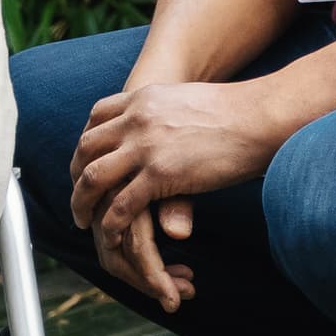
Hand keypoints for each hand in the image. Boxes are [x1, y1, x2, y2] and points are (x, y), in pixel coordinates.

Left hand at [68, 80, 291, 312]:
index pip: (96, 117)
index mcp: (142, 98)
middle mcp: (136, 119)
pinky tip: (111, 236)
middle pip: (87, 148)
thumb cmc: (234, 111)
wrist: (259, 115)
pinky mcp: (160, 174)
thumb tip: (162, 130)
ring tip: (83, 221)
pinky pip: (122, 204)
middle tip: (79, 198)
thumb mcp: (185, 103)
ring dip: (83, 203)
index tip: (85, 163)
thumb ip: (163, 115)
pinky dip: (111, 224)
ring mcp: (145, 145)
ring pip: (95, 178)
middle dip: (77, 176)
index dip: (87, 143)